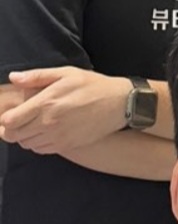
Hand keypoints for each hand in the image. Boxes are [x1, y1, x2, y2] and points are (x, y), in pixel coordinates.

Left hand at [0, 67, 130, 152]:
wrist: (119, 104)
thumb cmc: (92, 85)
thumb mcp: (65, 73)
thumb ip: (37, 76)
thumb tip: (13, 78)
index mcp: (46, 103)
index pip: (9, 121)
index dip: (6, 118)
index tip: (11, 113)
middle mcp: (48, 123)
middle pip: (14, 135)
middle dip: (11, 128)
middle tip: (20, 119)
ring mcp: (58, 137)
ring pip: (26, 144)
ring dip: (25, 136)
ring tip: (34, 124)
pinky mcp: (66, 146)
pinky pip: (41, 150)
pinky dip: (37, 143)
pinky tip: (46, 132)